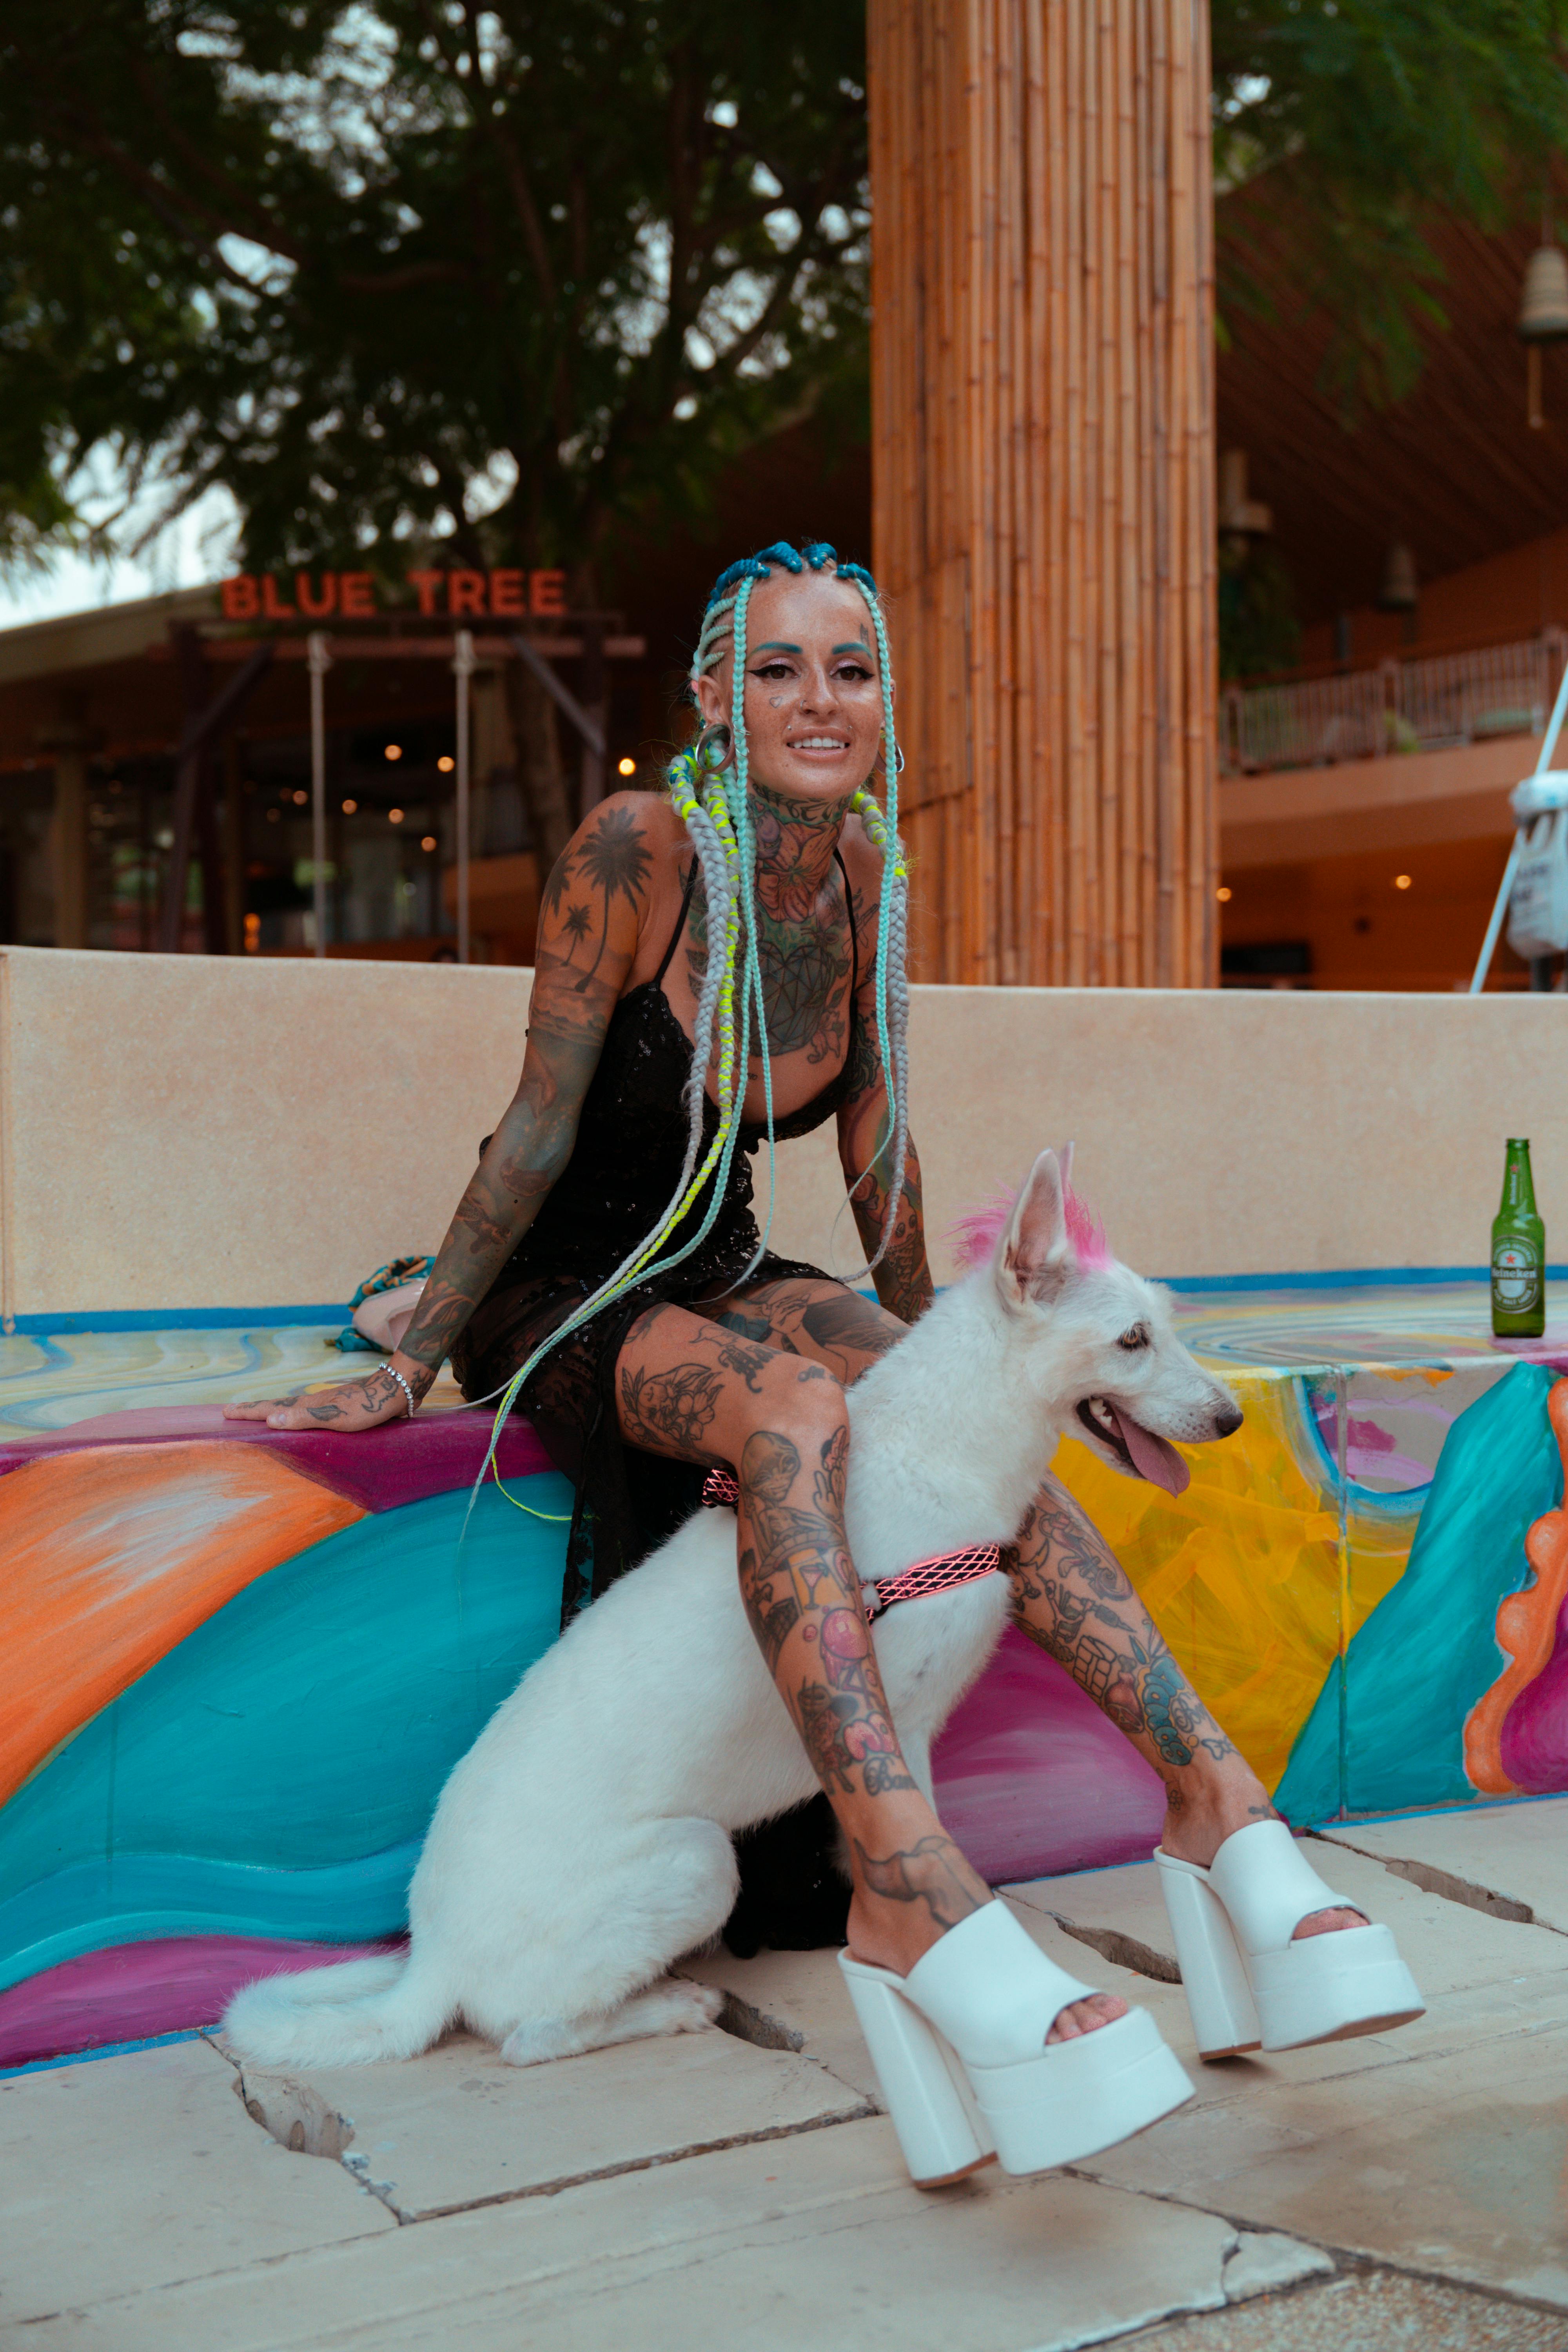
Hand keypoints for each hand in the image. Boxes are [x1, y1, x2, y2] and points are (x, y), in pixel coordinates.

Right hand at [222, 1361, 420, 1432]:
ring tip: (260, 1415)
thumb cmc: (367, 1406)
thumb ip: (303, 1418)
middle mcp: (314, 1402)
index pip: (271, 1408)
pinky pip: (307, 1411)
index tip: (225, 1412)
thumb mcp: (335, 1416)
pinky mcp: (340, 1406)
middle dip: (254, 1410)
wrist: (396, 1389)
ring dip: (273, 1411)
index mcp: (308, 1405)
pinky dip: (294, 1414)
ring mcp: (326, 1403)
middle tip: (231, 1411)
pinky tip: (300, 1418)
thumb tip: (269, 1419)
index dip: (249, 1412)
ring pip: (292, 1407)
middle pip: (277, 1405)